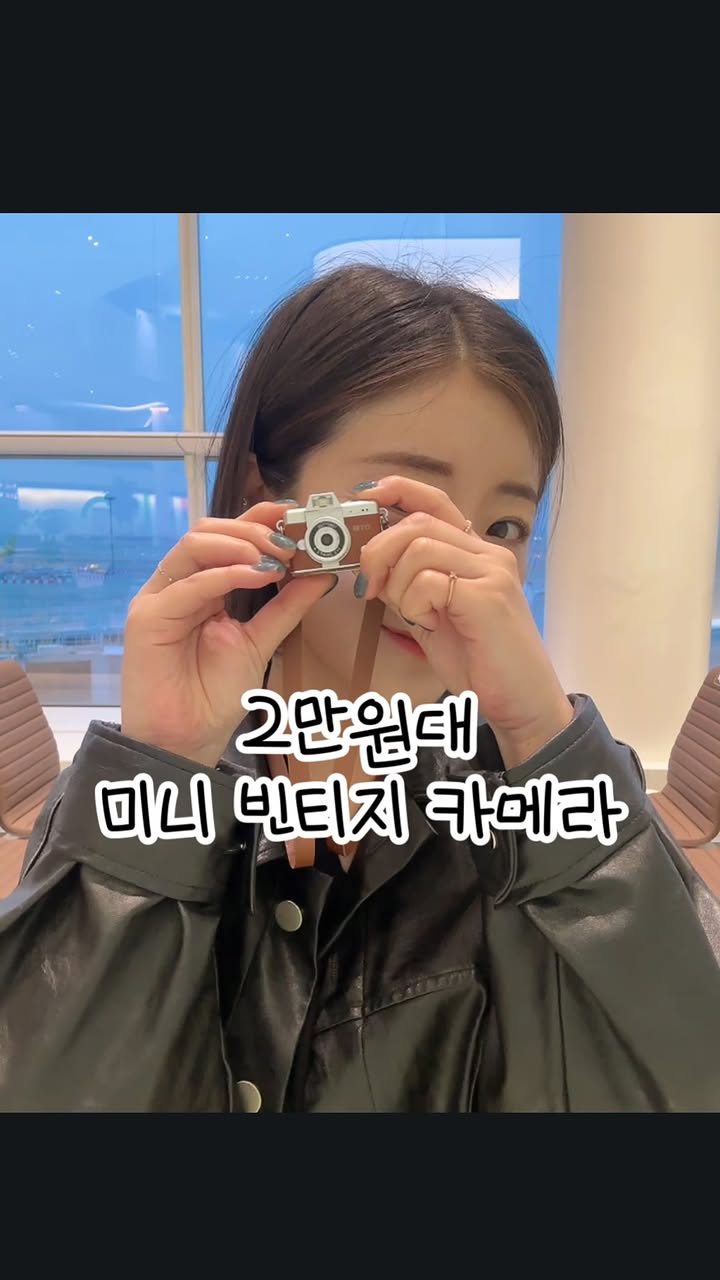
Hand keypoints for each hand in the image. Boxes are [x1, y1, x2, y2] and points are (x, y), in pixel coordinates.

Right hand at [121, 503, 333, 766]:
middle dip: (253, 529)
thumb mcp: (260, 642)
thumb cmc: (213, 696)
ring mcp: (159, 598)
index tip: (297, 515)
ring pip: (193, 546)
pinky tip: (257, 576)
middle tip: (291, 542)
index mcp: (201, 586)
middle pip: (207, 531)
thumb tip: (322, 574)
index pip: (226, 537)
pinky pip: (187, 584)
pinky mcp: (146, 617)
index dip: (259, 518)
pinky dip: (225, 574)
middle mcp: (177, 586)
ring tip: (275, 558)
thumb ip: (286, 607)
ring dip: (239, 544)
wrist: (184, 741)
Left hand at [355, 476, 573, 766]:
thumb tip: (372, 565)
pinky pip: (429, 582)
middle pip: (417, 524)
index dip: (399, 490)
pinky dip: (415, 605)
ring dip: (399, 586)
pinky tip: (429, 625)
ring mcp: (491, 573)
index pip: (436, 503)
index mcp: (476, 554)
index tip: (366, 495)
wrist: (521, 702)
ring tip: (415, 616)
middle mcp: (488, 555)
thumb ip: (411, 587)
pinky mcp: (488, 597)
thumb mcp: (435, 617)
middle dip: (379, 551)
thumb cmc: (479, 663)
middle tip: (370, 586)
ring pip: (419, 550)